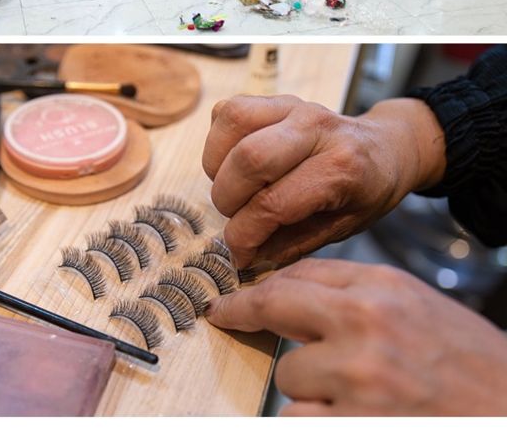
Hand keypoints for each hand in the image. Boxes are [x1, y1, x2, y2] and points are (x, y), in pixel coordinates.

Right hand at [202, 95, 445, 267]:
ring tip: (232, 188)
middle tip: (236, 218)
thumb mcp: (341, 228)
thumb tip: (242, 255)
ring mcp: (295, 105)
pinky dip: (219, 140)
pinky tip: (232, 162)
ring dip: (218, 164)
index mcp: (342, 167)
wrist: (386, 148)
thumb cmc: (365, 192)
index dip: (245, 235)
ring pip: (234, 122)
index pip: (274, 202)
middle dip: (228, 198)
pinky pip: (230, 110)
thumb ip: (290, 243)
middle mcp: (317, 128)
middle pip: (250, 158)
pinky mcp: (276, 97)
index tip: (239, 254)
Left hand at [206, 258, 506, 415]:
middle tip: (225, 315)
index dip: (260, 284)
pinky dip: (314, 422)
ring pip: (288, 376)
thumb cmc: (469, 363)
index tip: (234, 294)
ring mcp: (359, 377)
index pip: (300, 273)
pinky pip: (299, 420)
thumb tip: (292, 293)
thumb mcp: (415, 306)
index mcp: (382, 288)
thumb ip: (356, 294)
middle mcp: (365, 323)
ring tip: (352, 397)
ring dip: (307, 390)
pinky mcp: (355, 425)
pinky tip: (347, 417)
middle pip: (276, 305)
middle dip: (244, 311)